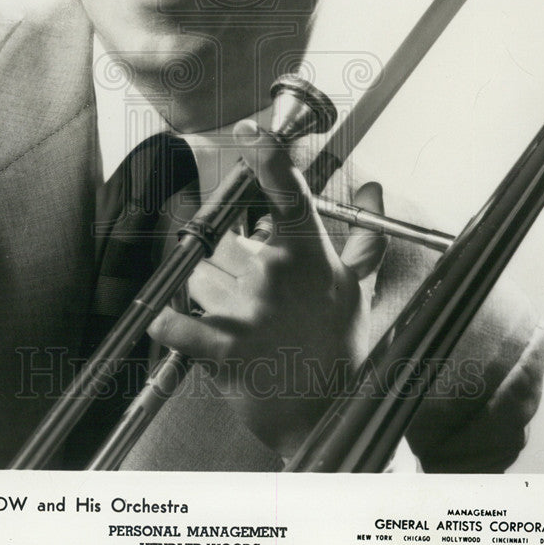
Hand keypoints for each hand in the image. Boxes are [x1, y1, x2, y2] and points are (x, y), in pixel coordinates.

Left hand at [148, 118, 389, 456]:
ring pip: (198, 279)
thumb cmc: (339, 347)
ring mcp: (249, 310)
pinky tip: (170, 327)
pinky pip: (175, 324)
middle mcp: (277, 274)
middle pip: (224, 246)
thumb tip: (376, 189)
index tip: (250, 130)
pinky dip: (167, 326)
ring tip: (241, 325)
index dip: (268, 158)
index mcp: (309, 254)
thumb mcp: (355, 288)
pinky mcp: (222, 348)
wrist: (323, 414)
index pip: (288, 194)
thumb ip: (362, 237)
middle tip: (259, 301)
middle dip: (230, 269)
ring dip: (208, 299)